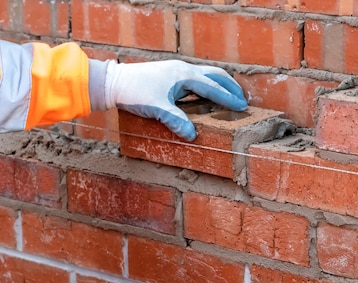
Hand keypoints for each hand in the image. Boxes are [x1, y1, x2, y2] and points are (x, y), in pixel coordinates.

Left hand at [105, 60, 247, 140]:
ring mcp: (176, 70)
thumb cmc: (134, 93)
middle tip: (242, 99)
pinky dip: (207, 86)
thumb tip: (193, 136)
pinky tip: (206, 96)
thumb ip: (177, 122)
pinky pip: (196, 78)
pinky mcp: (170, 75)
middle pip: (215, 75)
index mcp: (184, 76)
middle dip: (230, 87)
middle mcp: (183, 70)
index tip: (242, 107)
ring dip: (219, 85)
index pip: (213, 88)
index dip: (228, 98)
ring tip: (229, 96)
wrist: (113, 82)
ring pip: (206, 75)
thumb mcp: (158, 109)